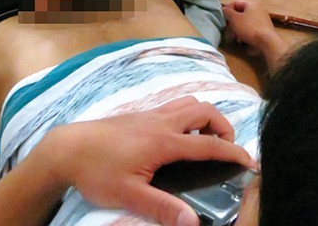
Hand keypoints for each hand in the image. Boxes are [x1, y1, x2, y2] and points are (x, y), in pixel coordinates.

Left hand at [41, 96, 256, 225]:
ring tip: (204, 143)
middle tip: (224, 150)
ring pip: (187, 103)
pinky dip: (187, 116)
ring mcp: (148, 114)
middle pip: (202, 110)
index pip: (208, 145)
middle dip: (222, 125)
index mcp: (163, 141)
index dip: (234, 152)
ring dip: (204, 117)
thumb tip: (193, 222)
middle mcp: (159, 121)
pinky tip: (177, 138)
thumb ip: (163, 208)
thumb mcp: (129, 195)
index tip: (251, 162)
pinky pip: (172, 106)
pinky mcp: (138, 115)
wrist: (66, 149)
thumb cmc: (96, 171)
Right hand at [223, 0, 289, 75]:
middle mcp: (258, 9)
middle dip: (232, 23)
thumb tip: (224, 9)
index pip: (235, 3)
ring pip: (244, 22)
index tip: (223, 20)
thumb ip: (227, 12)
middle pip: (240, 13)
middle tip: (228, 31)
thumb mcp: (234, 19)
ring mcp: (262, 18)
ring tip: (235, 38)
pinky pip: (251, 28)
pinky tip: (242, 41)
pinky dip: (245, 33)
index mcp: (251, 3)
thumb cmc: (249, 28)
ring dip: (237, 29)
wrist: (267, 42)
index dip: (227, 10)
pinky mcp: (264, 28)